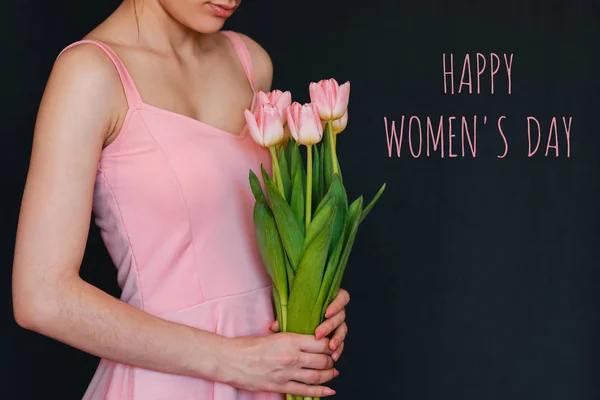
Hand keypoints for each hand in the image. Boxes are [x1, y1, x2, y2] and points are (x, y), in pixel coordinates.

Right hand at [219, 332, 338, 396]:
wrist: (230, 360)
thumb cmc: (247, 346)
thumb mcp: (272, 334)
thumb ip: (289, 337)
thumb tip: (303, 338)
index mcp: (290, 340)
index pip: (320, 343)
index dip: (329, 344)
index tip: (331, 345)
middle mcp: (291, 356)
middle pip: (322, 360)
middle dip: (331, 360)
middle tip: (333, 359)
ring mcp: (287, 373)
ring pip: (317, 376)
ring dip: (329, 375)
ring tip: (333, 373)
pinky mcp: (280, 386)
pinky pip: (305, 391)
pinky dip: (320, 391)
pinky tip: (328, 390)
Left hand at [269, 288, 349, 361]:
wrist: (295, 319)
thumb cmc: (295, 309)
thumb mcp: (291, 309)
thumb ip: (285, 315)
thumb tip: (273, 327)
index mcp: (329, 297)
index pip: (342, 297)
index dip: (336, 305)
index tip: (326, 313)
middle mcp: (336, 310)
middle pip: (341, 316)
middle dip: (330, 326)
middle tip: (318, 335)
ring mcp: (337, 323)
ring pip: (342, 330)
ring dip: (337, 339)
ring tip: (330, 349)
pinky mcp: (335, 335)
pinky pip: (340, 342)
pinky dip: (338, 349)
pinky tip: (333, 356)